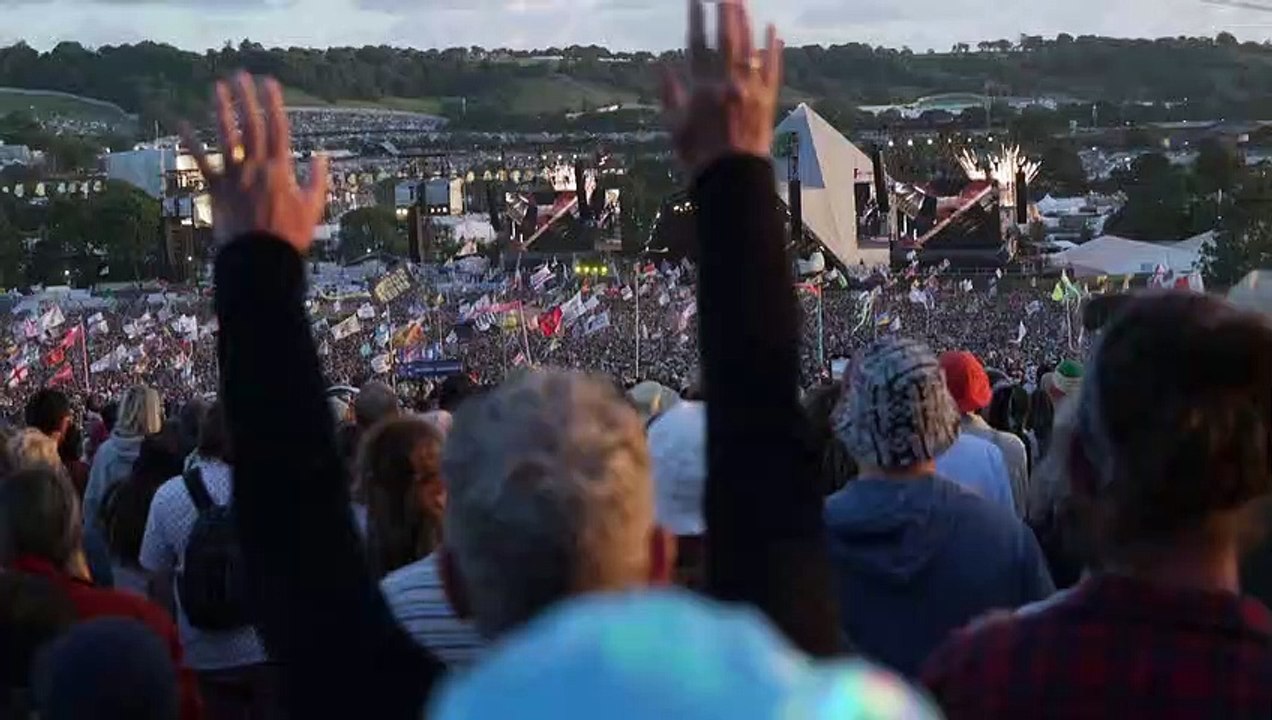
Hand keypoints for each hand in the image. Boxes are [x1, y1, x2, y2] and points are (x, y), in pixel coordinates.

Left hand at [181, 72, 328, 255]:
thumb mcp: (313, 208)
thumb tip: (320, 156)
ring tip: (217, 88)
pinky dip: (191, 144)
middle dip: (247, 98)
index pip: (278, 128)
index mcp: (281, 170)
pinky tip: (182, 124)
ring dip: (222, 110)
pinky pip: (202, 163)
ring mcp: (234, 177)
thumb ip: (317, 180)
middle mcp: (256, 168)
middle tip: (241, 75)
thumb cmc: (290, 237)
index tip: (270, 82)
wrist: (260, 260)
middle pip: (251, 126)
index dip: (274, 103)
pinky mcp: (217, 190)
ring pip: (226, 137)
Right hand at [660, 0, 782, 177]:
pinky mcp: (768, 100)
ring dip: (746, 22)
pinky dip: (774, 49)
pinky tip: (773, 30)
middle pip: (726, 39)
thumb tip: (661, 66)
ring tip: (742, 1)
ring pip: (749, 48)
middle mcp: (728, 84)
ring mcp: (751, 90)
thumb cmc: (699, 157)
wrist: (732, 178)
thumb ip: (669, 94)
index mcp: (702, 89)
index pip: (697, 44)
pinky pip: (773, 69)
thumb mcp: (675, 127)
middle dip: (724, 12)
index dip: (696, 19)